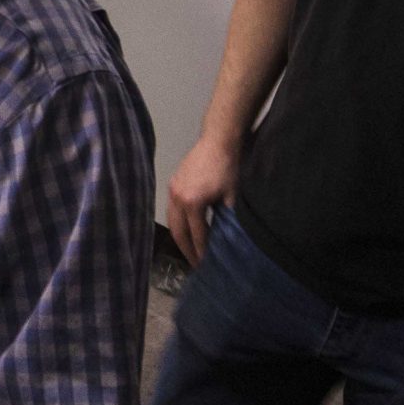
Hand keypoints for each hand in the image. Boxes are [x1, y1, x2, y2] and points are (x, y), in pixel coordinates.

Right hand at [164, 133, 241, 266]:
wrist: (218, 140)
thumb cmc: (228, 167)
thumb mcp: (232, 196)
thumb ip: (227, 218)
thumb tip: (227, 239)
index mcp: (192, 203)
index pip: (196, 234)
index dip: (202, 250)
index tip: (206, 264)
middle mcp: (177, 198)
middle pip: (178, 231)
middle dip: (186, 249)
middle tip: (195, 264)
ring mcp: (172, 189)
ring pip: (172, 221)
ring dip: (179, 237)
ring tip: (189, 250)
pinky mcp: (173, 183)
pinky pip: (172, 209)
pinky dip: (177, 223)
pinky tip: (185, 228)